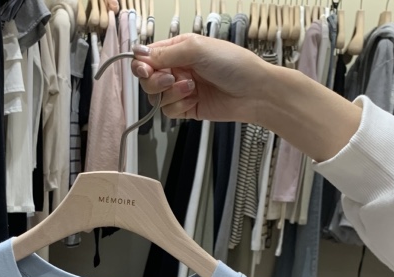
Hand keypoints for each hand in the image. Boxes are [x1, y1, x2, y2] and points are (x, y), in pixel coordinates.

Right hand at [132, 33, 362, 161]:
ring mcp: (182, 89)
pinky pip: (169, 111)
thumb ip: (167, 53)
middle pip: (148, 79)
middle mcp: (178, 68)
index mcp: (179, 49)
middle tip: (170, 80)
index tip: (146, 70)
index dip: (142, 64)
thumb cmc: (234, 64)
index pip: (148, 57)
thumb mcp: (198, 49)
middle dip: (156, 81)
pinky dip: (178, 107)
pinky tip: (193, 100)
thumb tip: (140, 55)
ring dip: (172, 94)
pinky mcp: (188, 108)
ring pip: (157, 97)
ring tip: (191, 89)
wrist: (254, 92)